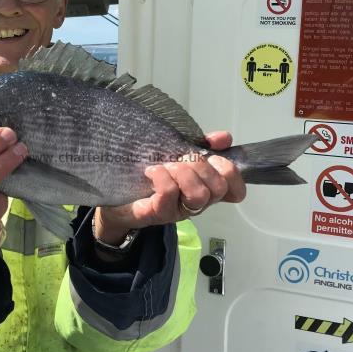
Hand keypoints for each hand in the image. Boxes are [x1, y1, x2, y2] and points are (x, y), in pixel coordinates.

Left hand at [94, 131, 245, 243]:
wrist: (117, 196)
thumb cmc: (151, 175)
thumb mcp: (179, 154)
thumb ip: (203, 145)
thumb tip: (223, 137)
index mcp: (205, 187)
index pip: (235, 189)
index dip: (232, 173)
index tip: (213, 158)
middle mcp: (196, 203)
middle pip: (218, 188)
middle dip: (202, 167)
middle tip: (181, 160)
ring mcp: (178, 211)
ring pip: (199, 194)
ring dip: (183, 173)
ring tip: (166, 167)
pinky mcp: (157, 213)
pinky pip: (169, 194)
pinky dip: (162, 177)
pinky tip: (152, 171)